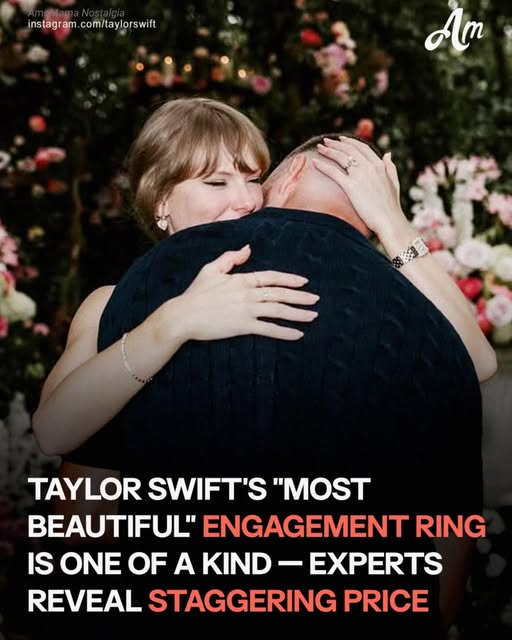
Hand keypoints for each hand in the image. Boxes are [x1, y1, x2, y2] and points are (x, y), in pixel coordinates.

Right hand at [166, 245, 318, 342]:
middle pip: (280, 294)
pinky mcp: (243, 326)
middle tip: (316, 300)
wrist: (183, 315)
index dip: (289, 279)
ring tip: (313, 316)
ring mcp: (247, 310)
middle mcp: (248, 294)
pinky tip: (298, 334)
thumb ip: (231, 258)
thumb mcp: (211, 269)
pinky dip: (285, 332)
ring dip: (298, 314)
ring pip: (279, 310)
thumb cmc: (195, 293)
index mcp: (241, 280)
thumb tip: (248, 249)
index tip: (304, 282)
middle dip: (301, 297)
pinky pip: (269, 329)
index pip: (271, 277)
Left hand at [312, 136, 409, 236]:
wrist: (389, 220)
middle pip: (349, 150)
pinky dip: (323, 165)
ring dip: (328, 150)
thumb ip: (390, 167)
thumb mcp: (394, 183)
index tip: (341, 139)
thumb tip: (388, 154)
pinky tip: (314, 162)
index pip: (362, 148)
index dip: (350, 142)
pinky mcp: (351, 187)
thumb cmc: (391, 206)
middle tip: (325, 141)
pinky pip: (334, 172)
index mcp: (379, 165)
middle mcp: (369, 167)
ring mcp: (360, 176)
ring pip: (341, 157)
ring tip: (319, 148)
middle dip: (336, 144)